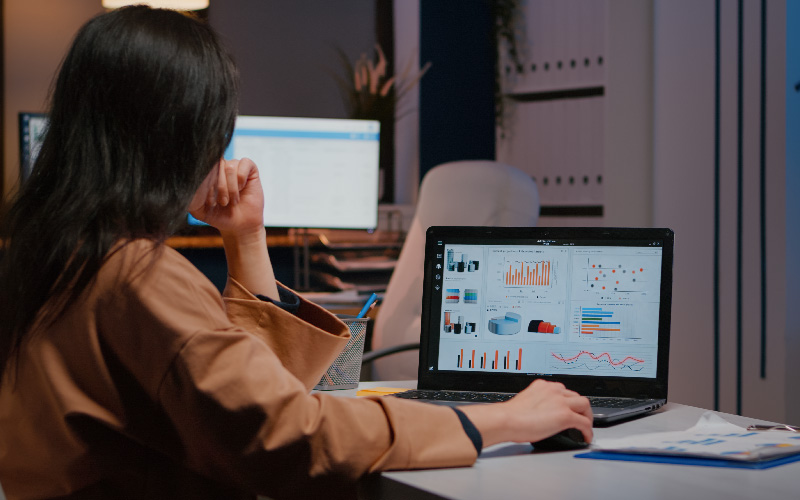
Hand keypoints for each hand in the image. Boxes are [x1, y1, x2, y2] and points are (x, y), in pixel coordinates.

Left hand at [188, 158, 264, 236]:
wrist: (239, 226)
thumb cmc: (219, 216)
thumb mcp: (199, 210)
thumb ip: (191, 198)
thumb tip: (189, 186)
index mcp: (207, 174)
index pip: (203, 167)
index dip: (207, 184)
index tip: (210, 202)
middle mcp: (220, 167)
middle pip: (216, 166)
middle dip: (219, 187)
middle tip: (222, 203)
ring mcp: (235, 166)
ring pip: (230, 167)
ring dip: (231, 187)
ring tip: (232, 200)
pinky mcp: (250, 168)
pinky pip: (244, 164)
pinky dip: (241, 179)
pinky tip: (242, 189)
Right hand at [459, 379, 593, 446]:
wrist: (506, 420)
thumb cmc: (510, 416)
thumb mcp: (525, 402)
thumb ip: (536, 403)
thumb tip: (539, 415)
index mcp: (542, 386)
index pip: (562, 390)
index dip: (568, 401)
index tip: (568, 408)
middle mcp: (553, 390)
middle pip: (576, 396)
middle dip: (579, 407)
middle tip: (580, 417)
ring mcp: (561, 402)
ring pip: (585, 405)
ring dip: (587, 416)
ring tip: (586, 426)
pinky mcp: (565, 415)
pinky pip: (584, 422)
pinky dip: (588, 430)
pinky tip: (586, 437)